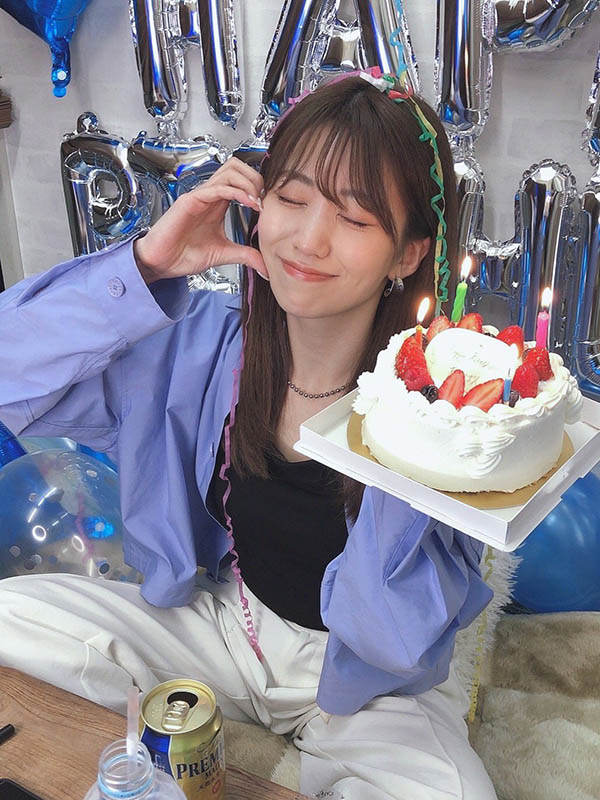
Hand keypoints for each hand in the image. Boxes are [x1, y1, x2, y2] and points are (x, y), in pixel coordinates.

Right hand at [133, 157, 267, 283]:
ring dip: (248, 183)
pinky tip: (248, 205)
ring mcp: (200, 196)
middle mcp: (210, 195)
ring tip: (256, 202)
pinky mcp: (190, 201)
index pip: (241, 179)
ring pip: (228, 170)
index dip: (258, 187)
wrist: (161, 263)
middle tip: (263, 199)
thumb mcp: (224, 254)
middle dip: (255, 178)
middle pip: (236, 166)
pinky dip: (237, 192)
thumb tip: (266, 266)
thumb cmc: (184, 255)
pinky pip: (217, 187)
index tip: (267, 207)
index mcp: (217, 203)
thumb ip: (246, 255)